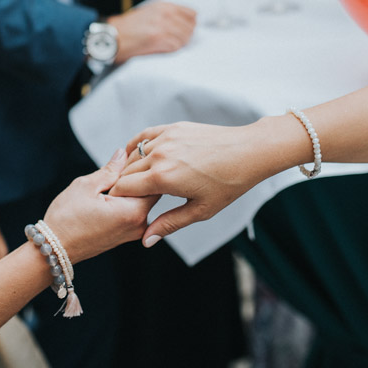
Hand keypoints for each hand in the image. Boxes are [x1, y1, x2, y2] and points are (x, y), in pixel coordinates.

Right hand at [42, 149, 157, 262]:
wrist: (54, 249)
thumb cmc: (66, 220)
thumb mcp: (86, 186)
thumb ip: (110, 169)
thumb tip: (123, 154)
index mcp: (133, 211)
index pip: (153, 181)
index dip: (142, 166)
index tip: (126, 157)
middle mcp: (138, 224)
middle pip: (149, 191)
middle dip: (135, 177)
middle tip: (114, 168)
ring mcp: (132, 232)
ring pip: (139, 201)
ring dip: (128, 189)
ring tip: (107, 184)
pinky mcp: (125, 235)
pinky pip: (132, 211)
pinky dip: (123, 201)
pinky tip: (105, 197)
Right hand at [108, 1, 195, 63]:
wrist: (112, 36)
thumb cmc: (128, 27)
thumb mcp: (148, 13)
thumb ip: (166, 14)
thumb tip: (185, 22)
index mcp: (164, 6)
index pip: (191, 14)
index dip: (190, 24)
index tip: (184, 31)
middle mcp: (165, 14)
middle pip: (190, 27)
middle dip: (186, 36)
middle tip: (176, 41)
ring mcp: (163, 26)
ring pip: (185, 38)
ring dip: (179, 44)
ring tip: (168, 46)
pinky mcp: (159, 39)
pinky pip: (176, 46)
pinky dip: (172, 50)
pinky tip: (163, 49)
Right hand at [108, 121, 272, 245]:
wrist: (249, 151)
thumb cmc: (229, 183)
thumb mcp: (200, 210)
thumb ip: (169, 223)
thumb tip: (147, 240)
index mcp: (163, 178)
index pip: (124, 188)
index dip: (118, 198)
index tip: (118, 206)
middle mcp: (160, 155)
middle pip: (126, 172)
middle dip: (122, 185)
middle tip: (125, 197)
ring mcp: (166, 139)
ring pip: (134, 154)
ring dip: (129, 167)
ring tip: (133, 180)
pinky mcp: (173, 128)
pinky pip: (145, 136)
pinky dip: (136, 145)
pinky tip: (135, 154)